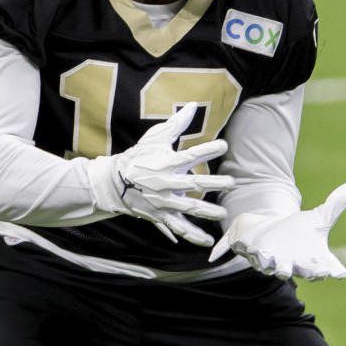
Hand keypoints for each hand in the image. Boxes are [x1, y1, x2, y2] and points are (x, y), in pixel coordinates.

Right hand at [87, 102, 233, 245]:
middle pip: (194, 184)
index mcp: (167, 163)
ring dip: (207, 211)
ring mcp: (164, 201)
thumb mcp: (156, 137)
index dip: (207, 149)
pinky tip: (208, 240)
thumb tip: (194, 104)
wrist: (113, 182)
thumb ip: (177, 123)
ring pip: (188, 208)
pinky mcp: (161, 215)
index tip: (224, 145)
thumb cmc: (138, 157)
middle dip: (214, 183)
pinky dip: (192, 235)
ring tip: (223, 213)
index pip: (190, 155)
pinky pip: (178, 227)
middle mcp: (166, 183)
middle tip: (232, 182)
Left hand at [209, 180, 345, 279]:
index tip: (338, 273)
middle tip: (309, 270)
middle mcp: (291, 264)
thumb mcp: (319, 216)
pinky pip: (247, 254)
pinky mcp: (250, 252)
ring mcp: (270, 260)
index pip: (325, 268)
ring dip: (271, 263)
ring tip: (271, 257)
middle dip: (302, 270)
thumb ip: (337, 203)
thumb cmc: (297, 229)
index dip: (332, 271)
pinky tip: (245, 245)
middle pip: (299, 270)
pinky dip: (245, 250)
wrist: (270, 230)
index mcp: (311, 258)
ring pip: (270, 265)